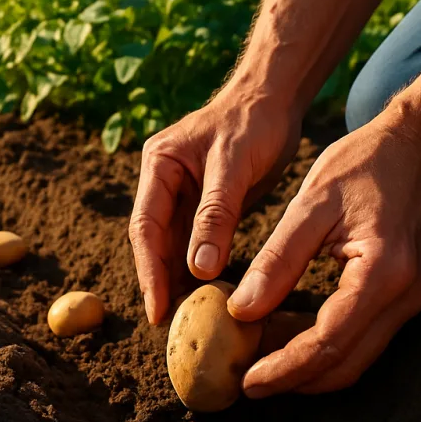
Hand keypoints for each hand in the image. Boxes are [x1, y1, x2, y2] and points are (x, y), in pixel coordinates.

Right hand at [129, 81, 302, 323]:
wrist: (275, 96)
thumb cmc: (254, 121)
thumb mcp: (234, 166)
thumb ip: (215, 215)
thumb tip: (198, 269)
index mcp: (159, 165)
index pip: (145, 226)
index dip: (149, 271)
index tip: (157, 309)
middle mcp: (163, 180)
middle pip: (154, 240)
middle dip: (160, 280)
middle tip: (169, 324)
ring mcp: (182, 192)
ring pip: (174, 244)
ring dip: (178, 278)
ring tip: (187, 317)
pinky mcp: (205, 201)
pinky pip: (196, 240)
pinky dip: (200, 266)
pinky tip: (207, 292)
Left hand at [228, 111, 420, 395]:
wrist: (419, 144)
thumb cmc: (364, 163)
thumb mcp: (310, 204)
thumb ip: (277, 260)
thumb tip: (241, 311)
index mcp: (384, 272)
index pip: (329, 340)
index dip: (285, 367)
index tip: (246, 381)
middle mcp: (406, 296)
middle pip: (345, 362)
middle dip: (294, 379)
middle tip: (244, 382)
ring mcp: (410, 299)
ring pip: (355, 356)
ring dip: (307, 367)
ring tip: (256, 361)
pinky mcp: (402, 295)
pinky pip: (360, 335)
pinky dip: (322, 344)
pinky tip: (282, 335)